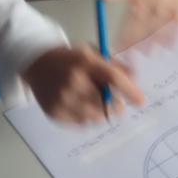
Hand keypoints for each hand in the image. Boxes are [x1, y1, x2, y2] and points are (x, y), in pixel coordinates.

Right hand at [22, 44, 143, 123]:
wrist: (36, 64)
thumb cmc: (71, 59)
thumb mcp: (92, 54)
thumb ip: (114, 64)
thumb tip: (134, 78)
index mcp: (84, 62)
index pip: (112, 78)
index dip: (130, 90)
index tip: (140, 100)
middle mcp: (72, 81)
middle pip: (105, 102)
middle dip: (116, 105)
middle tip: (118, 103)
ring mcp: (62, 99)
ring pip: (95, 116)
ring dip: (102, 113)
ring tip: (97, 103)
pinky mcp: (55, 113)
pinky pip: (81, 123)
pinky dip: (87, 118)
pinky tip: (82, 107)